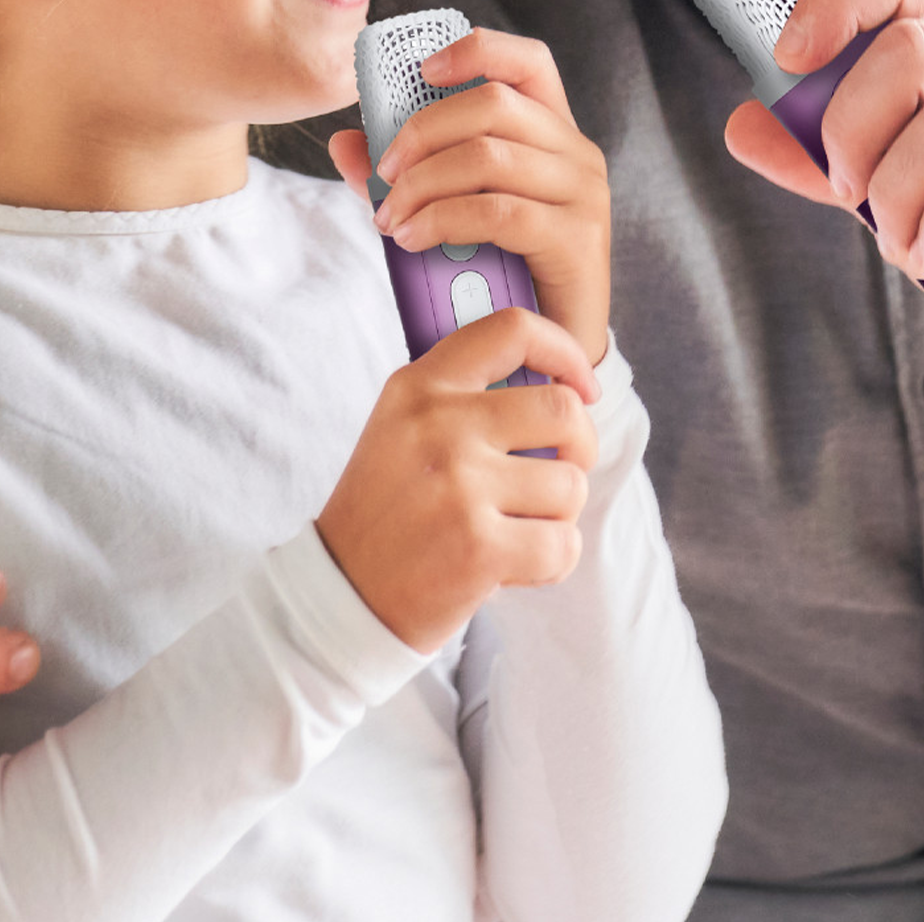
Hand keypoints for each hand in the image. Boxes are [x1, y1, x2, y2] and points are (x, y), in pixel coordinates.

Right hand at [315, 308, 600, 651]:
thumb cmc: (389, 507)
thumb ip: (464, 394)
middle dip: (580, 446)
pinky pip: (564, 544)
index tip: (581, 385)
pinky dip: (554, 560)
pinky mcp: (479, 548)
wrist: (342, 592)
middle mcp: (440, 426)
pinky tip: (516, 564)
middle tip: (560, 470)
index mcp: (421, 386)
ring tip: (518, 527)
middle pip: (563, 410)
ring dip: (559, 514)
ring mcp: (460, 487)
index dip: (562, 351)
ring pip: (571, 484)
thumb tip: (558, 381)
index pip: (512, 330)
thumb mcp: (402, 424)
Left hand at [328, 27, 611, 365]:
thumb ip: (403, 175)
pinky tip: (413, 239)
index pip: (527, 61)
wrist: (550, 354)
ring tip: (390, 217)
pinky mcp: (578, 239)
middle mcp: (576, 153)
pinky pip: (498, 210)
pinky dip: (443, 219)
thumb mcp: (448, 211)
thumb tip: (344, 142)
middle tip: (382, 173)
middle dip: (422, 131)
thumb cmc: (501, 275)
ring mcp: (583, 194)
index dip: (475, 50)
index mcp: (551, 132)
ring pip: (489, 155)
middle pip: (493, 103)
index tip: (419, 71)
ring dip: (423, 183)